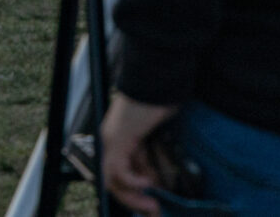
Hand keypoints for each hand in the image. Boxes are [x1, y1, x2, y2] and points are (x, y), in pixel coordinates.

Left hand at [98, 93, 179, 214]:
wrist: (157, 75)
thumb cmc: (163, 95)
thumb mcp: (161, 129)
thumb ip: (158, 150)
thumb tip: (167, 173)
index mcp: (121, 136)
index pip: (124, 171)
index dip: (140, 188)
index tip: (157, 198)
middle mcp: (112, 140)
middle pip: (115, 181)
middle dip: (135, 199)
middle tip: (155, 210)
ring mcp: (113, 140)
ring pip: (113, 181)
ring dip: (134, 197)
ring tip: (153, 205)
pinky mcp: (118, 140)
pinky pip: (119, 172)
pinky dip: (133, 182)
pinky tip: (148, 184)